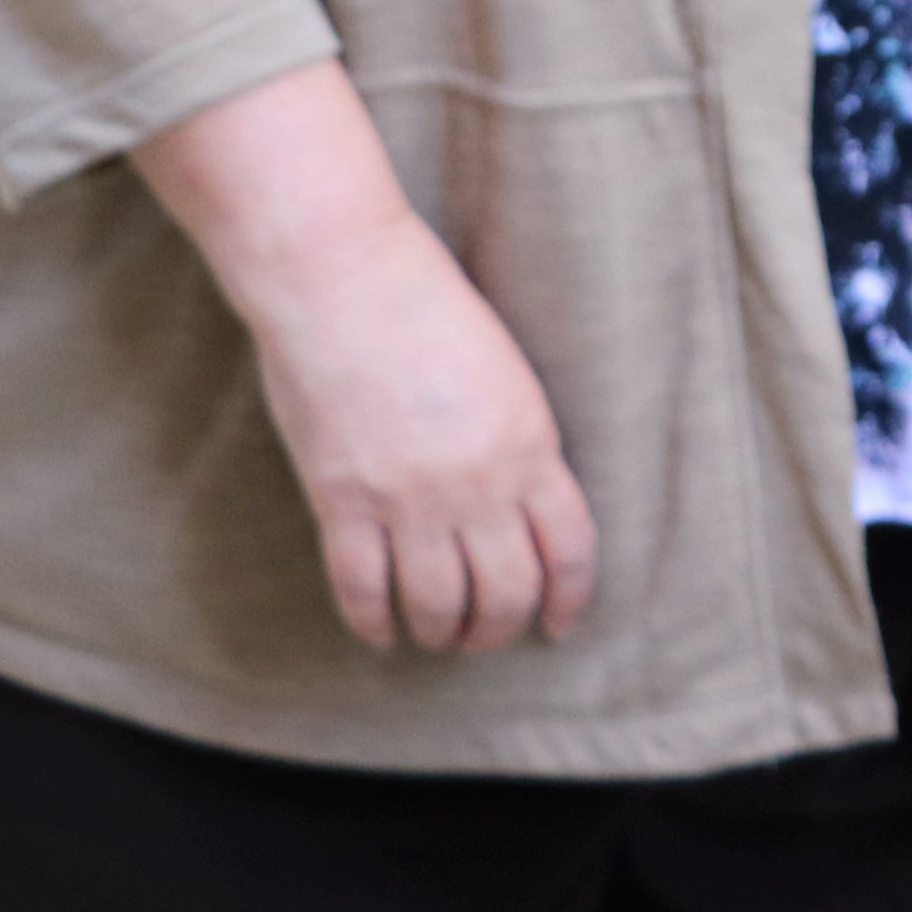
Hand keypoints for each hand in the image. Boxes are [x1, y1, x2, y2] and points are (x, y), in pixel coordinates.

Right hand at [135, 65, 599, 654]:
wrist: (344, 277)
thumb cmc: (426, 305)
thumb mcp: (504, 373)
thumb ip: (516, 444)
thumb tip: (517, 507)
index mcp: (530, 444)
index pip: (569, 549)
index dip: (566, 599)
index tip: (556, 624)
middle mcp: (478, 484)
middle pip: (506, 593)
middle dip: (498, 628)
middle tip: (484, 634)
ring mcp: (408, 498)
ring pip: (437, 606)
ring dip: (439, 633)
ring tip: (435, 634)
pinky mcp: (342, 501)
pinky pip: (363, 591)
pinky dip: (373, 623)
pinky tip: (379, 631)